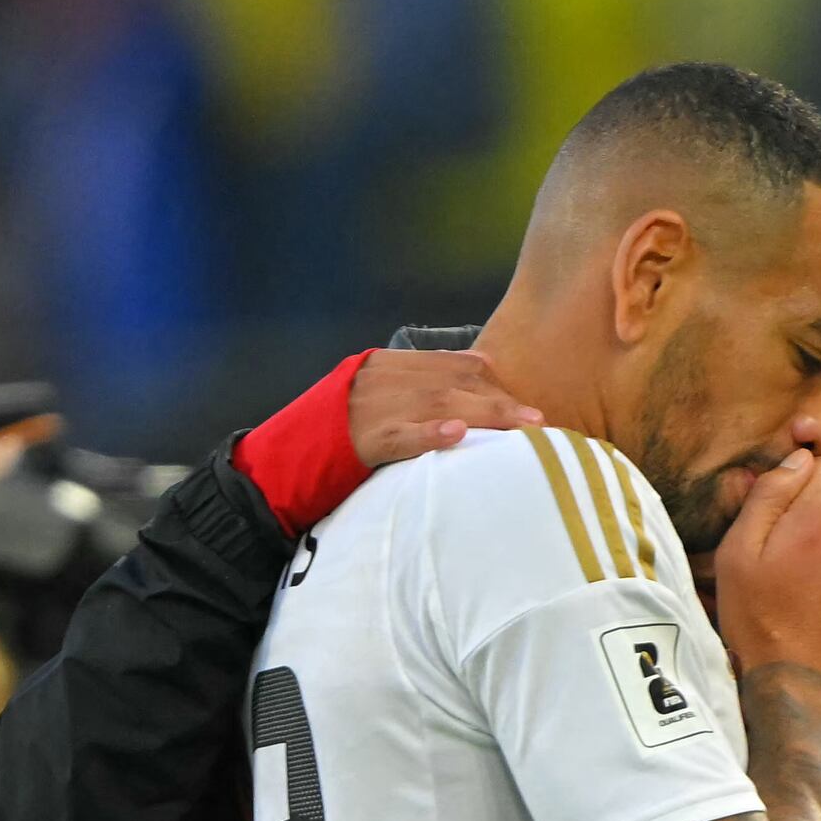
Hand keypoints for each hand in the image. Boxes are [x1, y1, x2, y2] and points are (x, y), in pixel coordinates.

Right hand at [348, 348, 544, 467]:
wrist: (282, 455)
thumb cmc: (335, 433)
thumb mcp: (373, 398)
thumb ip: (414, 391)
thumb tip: (464, 399)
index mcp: (389, 365)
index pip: (454, 364)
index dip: (493, 383)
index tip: (523, 404)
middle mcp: (385, 378)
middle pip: (455, 382)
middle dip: (500, 401)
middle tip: (538, 422)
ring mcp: (373, 408)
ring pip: (439, 404)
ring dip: (486, 416)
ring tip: (521, 429)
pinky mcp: (363, 440)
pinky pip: (401, 435)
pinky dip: (431, 433)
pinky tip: (457, 434)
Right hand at [707, 447, 820, 690]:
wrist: (799, 683)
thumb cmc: (759, 618)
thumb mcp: (739, 551)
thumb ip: (770, 493)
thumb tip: (799, 457)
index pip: (817, 469)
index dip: (793, 493)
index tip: (777, 527)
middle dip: (813, 523)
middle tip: (785, 566)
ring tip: (805, 591)